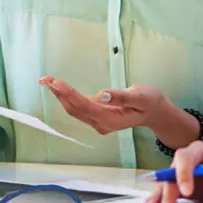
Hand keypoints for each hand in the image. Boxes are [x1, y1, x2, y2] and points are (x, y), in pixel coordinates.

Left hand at [39, 78, 164, 134]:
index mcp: (112, 119)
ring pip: (75, 110)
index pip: (86, 107)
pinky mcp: (97, 116)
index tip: (58, 83)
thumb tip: (102, 95)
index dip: (70, 95)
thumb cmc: (150, 102)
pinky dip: (67, 98)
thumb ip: (122, 96)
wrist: (155, 112)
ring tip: (48, 82)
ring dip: (60, 96)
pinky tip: (59, 89)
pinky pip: (78, 109)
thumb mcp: (141, 96)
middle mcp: (102, 123)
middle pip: (76, 110)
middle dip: (60, 94)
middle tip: (46, 80)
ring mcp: (99, 122)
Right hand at [143, 140, 202, 202]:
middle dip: (168, 190)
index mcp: (201, 151)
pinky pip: (167, 192)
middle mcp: (188, 160)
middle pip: (172, 171)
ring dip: (158, 196)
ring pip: (166, 182)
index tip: (187, 192)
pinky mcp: (180, 186)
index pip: (186, 157)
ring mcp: (182, 173)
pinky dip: (159, 200)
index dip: (184, 173)